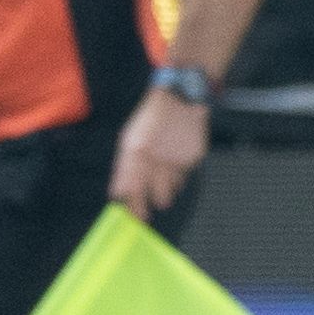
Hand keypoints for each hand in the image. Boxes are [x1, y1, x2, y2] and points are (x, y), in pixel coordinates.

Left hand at [112, 87, 209, 215]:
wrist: (179, 98)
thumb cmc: (151, 118)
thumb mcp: (130, 138)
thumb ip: (124, 167)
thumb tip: (119, 193)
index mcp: (138, 150)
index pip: (135, 188)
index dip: (135, 206)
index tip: (135, 216)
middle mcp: (159, 156)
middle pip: (158, 195)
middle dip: (154, 202)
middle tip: (151, 208)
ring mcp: (178, 157)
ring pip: (173, 187)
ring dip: (167, 186)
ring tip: (163, 172)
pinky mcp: (194, 156)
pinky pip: (185, 173)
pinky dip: (179, 170)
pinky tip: (176, 156)